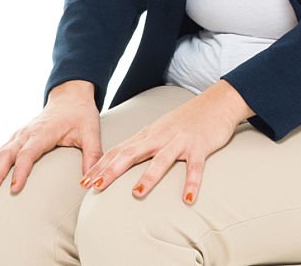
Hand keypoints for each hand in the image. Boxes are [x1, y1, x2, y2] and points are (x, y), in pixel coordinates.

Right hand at [0, 83, 101, 197]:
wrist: (70, 96)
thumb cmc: (81, 114)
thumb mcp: (91, 131)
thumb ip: (93, 154)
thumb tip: (91, 181)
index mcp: (44, 131)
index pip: (29, 152)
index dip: (21, 170)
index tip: (14, 189)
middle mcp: (27, 133)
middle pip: (6, 154)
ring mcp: (19, 135)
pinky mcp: (15, 139)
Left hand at [79, 81, 248, 205]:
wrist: (217, 102)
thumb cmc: (186, 120)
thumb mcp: (159, 130)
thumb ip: (142, 145)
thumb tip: (120, 164)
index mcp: (148, 135)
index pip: (119, 150)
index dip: (100, 166)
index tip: (83, 183)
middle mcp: (161, 137)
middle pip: (132, 153)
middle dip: (112, 170)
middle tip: (95, 187)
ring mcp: (180, 141)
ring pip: (162, 159)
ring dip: (149, 176)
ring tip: (137, 194)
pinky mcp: (200, 147)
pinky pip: (195, 166)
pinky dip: (192, 182)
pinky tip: (188, 198)